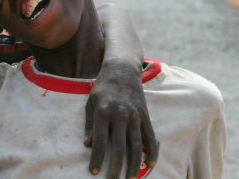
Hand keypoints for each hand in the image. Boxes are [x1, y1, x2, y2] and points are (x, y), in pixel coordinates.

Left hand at [85, 60, 157, 178]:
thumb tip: (87, 145)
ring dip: (133, 164)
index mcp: (103, 112)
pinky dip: (151, 151)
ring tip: (130, 178)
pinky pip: (149, 136)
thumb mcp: (91, 102)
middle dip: (114, 167)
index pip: (100, 141)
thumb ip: (90, 124)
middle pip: (118, 147)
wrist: (122, 69)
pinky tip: (150, 164)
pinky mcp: (145, 115)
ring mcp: (134, 115)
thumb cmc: (102, 87)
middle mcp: (119, 115)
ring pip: (135, 145)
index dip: (97, 159)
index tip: (94, 172)